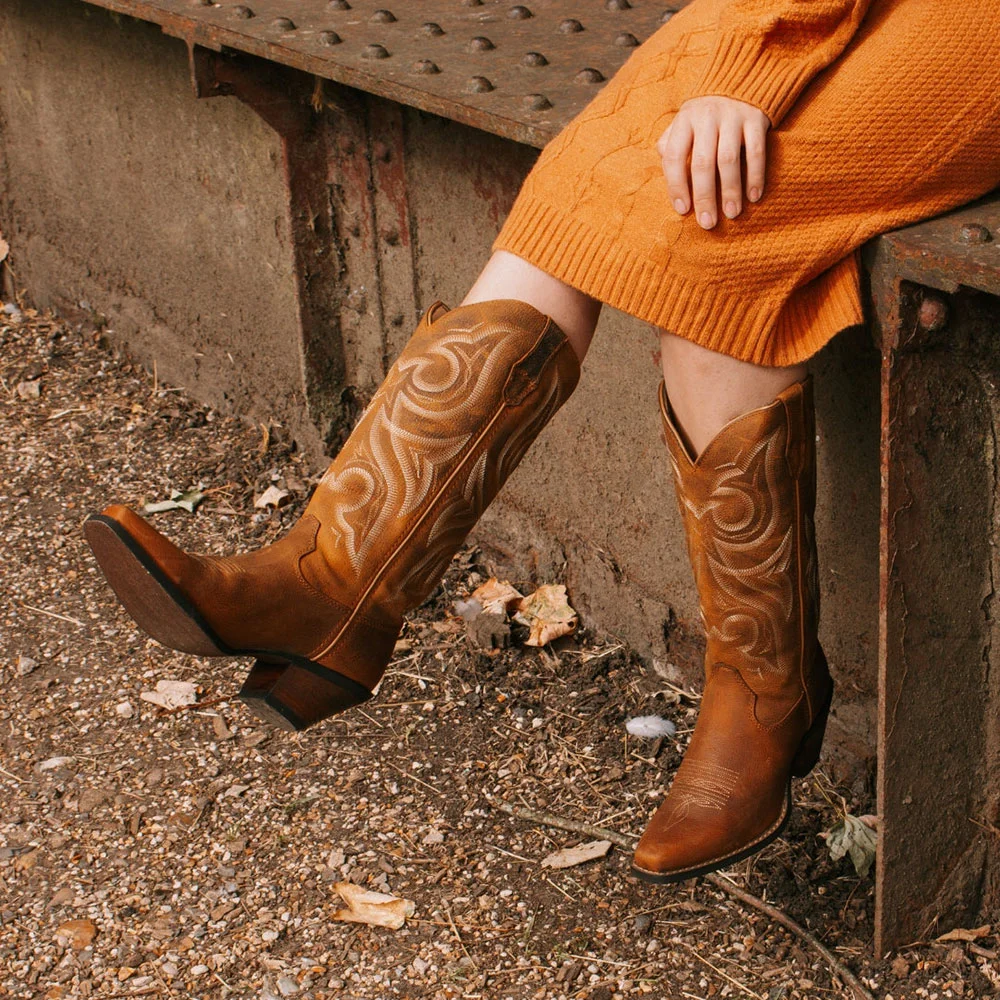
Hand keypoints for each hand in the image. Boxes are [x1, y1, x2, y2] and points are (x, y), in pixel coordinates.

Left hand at [657, 96, 770, 229]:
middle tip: (708, 222)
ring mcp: (732, 117)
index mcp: (684, 120)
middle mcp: (706, 117)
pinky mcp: (756, 118)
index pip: (674, 156)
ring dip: (730, 190)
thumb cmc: (706, 112)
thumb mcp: (684, 121)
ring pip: (728, 159)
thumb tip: (664, 170)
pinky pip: (756, 151)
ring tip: (732, 213)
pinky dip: (756, 175)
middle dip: (704, 196)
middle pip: (702, 163)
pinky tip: (754, 196)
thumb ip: (671, 143)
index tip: (683, 210)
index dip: (676, 185)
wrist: (742, 75)